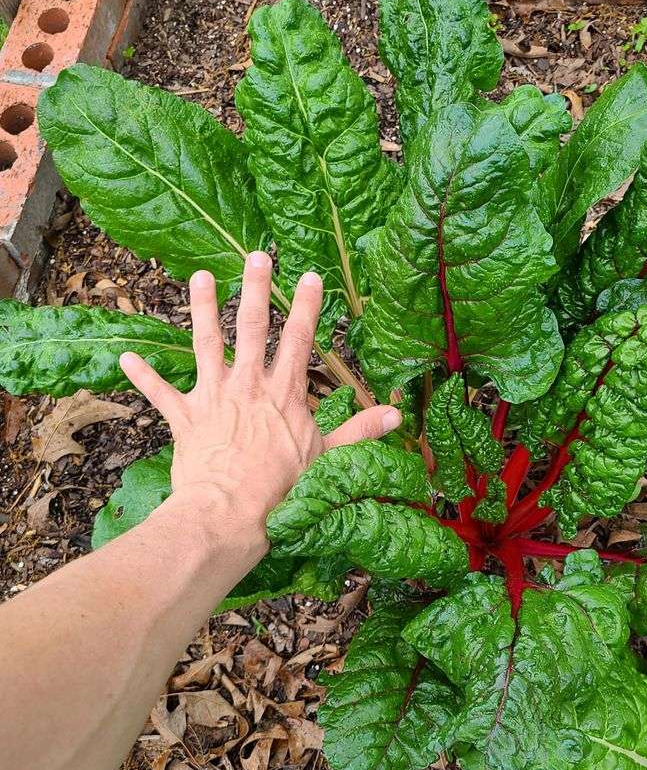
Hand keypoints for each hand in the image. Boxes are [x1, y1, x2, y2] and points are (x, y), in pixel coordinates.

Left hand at [120, 252, 400, 550]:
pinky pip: (160, 393)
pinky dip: (143, 377)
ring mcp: (213, 397)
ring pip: (205, 344)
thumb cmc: (281, 490)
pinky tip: (125, 358)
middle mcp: (247, 385)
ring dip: (200, 309)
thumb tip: (398, 416)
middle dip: (254, 288)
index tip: (311, 276)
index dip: (307, 306)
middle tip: (255, 255)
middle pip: (251, 327)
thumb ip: (360, 431)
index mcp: (284, 393)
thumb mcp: (328, 459)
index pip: (300, 340)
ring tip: (198, 277)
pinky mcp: (185, 418)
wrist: (229, 514)